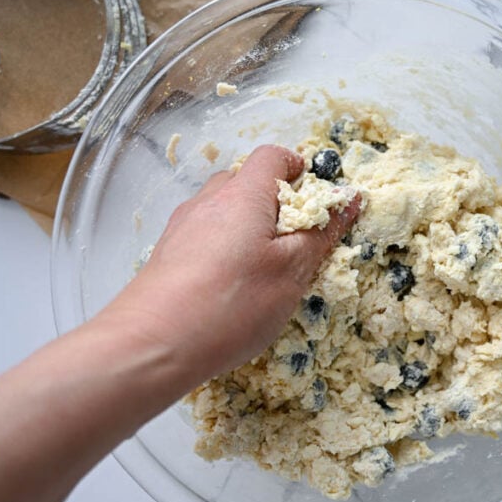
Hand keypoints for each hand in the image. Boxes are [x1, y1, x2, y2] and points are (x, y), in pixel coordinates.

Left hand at [97, 144, 359, 389]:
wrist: (153, 344)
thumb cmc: (233, 303)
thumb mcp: (292, 271)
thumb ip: (321, 233)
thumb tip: (348, 199)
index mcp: (243, 194)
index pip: (273, 156)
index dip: (299, 169)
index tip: (316, 200)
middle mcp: (208, 201)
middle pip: (245, 182)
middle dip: (275, 203)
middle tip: (295, 242)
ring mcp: (182, 227)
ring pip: (223, 212)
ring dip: (248, 229)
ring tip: (263, 272)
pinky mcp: (166, 255)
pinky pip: (204, 238)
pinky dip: (224, 251)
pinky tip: (230, 289)